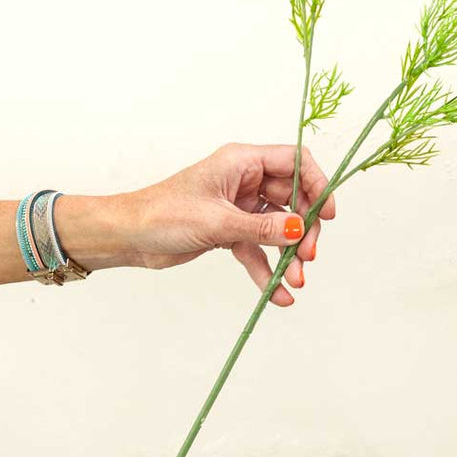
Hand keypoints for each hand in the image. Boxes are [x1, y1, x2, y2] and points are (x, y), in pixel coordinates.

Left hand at [78, 143, 335, 306]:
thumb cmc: (163, 214)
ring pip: (277, 227)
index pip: (294, 162)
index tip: (327, 214)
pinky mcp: (229, 231)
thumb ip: (262, 228)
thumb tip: (300, 230)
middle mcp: (243, 180)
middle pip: (292, 199)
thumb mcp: (218, 222)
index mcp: (241, 162)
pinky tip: (278, 295)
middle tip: (308, 256)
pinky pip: (258, 249)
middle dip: (303, 229)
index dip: (317, 184)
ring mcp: (237, 206)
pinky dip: (268, 269)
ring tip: (295, 281)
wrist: (129, 236)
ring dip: (289, 254)